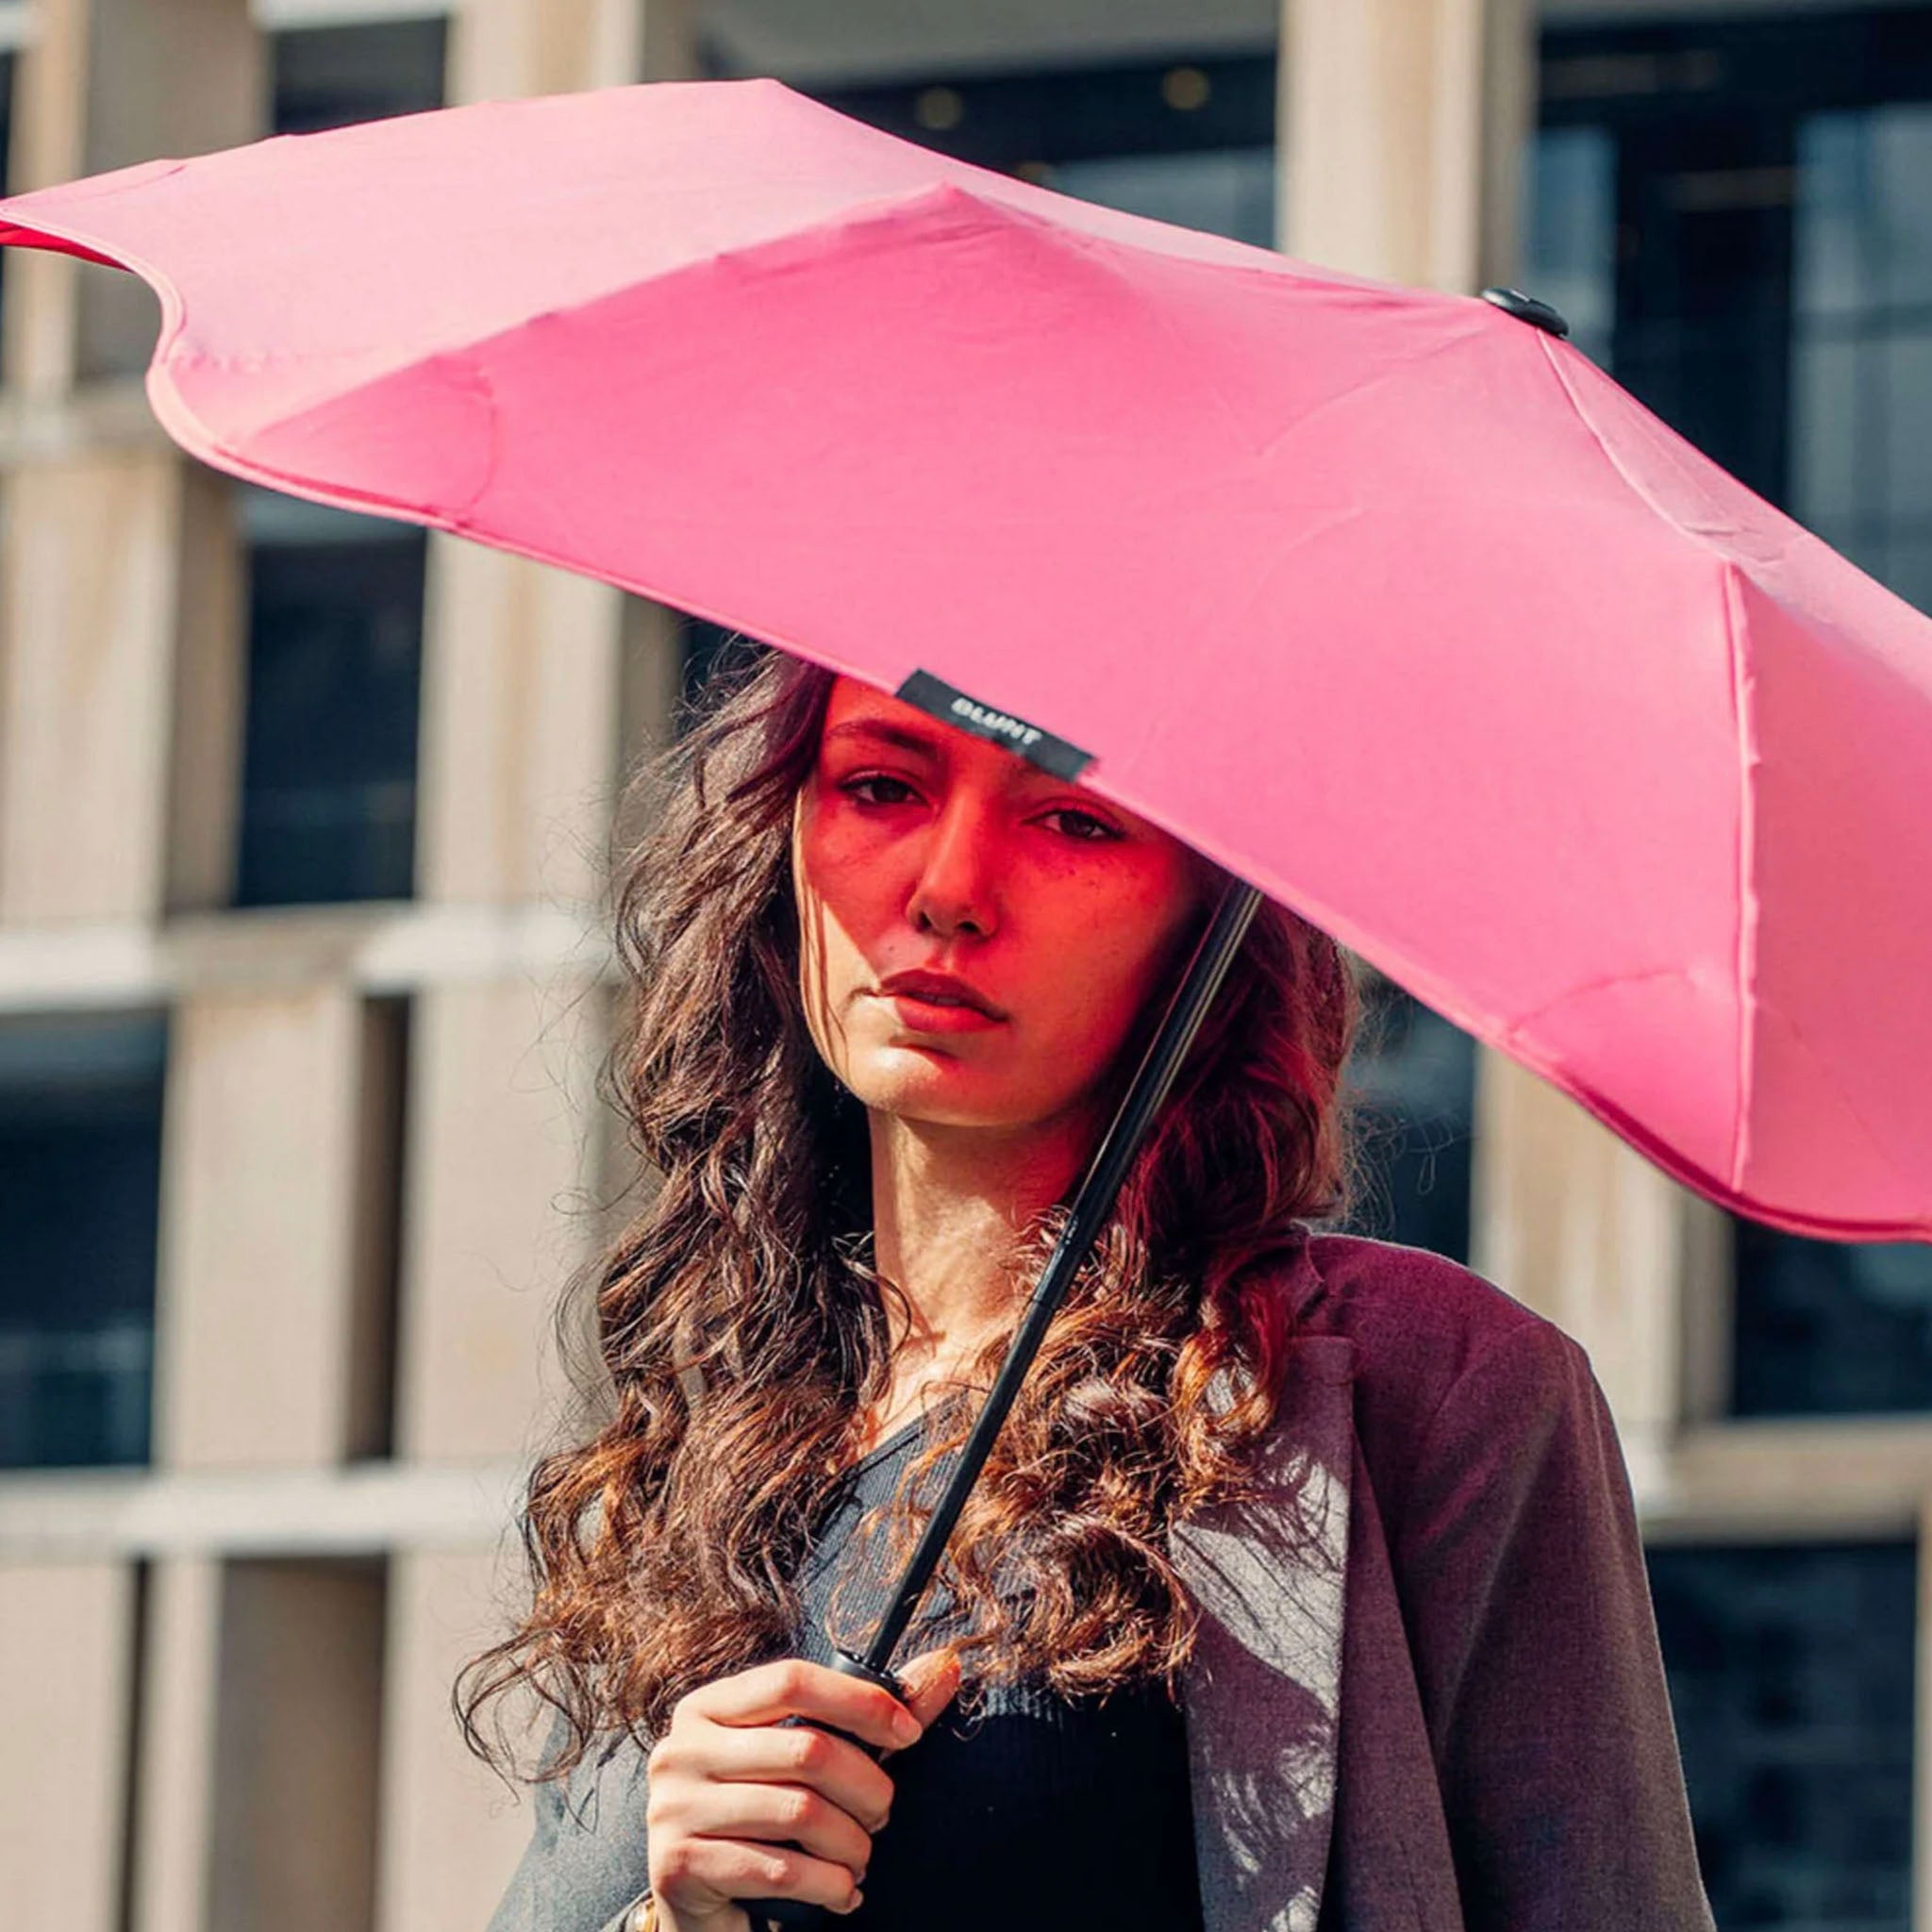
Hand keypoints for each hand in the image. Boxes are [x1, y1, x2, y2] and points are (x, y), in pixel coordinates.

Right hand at [645, 1647, 961, 1931]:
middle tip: (883, 1813)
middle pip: (805, 1748)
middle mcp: (681, 1750)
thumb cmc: (764, 1818)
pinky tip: (842, 1892)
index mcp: (708, 1707)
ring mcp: (672, 1808)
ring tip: (861, 1857)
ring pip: (799, 1812)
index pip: (791, 1679)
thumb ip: (870, 1714)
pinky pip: (779, 1869)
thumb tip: (944, 1665)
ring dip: (851, 1843)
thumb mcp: (807, 1759)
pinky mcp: (677, 1865)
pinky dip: (828, 1884)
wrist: (701, 1906)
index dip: (859, 1702)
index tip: (908, 1733)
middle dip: (866, 1786)